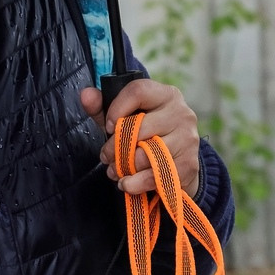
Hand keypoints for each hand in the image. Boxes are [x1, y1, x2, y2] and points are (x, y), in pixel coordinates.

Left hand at [81, 79, 200, 196]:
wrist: (179, 164)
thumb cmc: (149, 137)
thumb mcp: (125, 119)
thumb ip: (103, 107)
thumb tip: (85, 94)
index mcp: (166, 95)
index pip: (138, 91)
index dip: (117, 109)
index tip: (108, 126)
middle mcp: (181, 113)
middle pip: (138, 127)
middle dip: (115, 147)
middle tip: (106, 156)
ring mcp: (187, 139)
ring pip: (145, 154)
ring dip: (124, 166)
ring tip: (116, 170)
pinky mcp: (189, 164)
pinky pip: (154, 175)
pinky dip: (136, 183)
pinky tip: (127, 183)